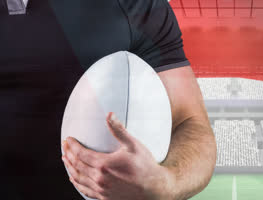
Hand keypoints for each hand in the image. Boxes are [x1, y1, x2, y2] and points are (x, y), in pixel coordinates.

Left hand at [62, 112, 176, 199]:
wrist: (153, 188)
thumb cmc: (145, 165)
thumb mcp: (133, 145)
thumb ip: (119, 130)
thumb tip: (109, 115)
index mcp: (104, 164)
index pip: (81, 154)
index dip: (73, 146)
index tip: (68, 139)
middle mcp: (99, 178)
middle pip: (77, 165)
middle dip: (69, 155)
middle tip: (65, 146)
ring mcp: (101, 189)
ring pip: (78, 178)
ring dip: (70, 168)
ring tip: (66, 160)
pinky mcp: (104, 197)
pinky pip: (85, 190)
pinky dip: (77, 183)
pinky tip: (74, 179)